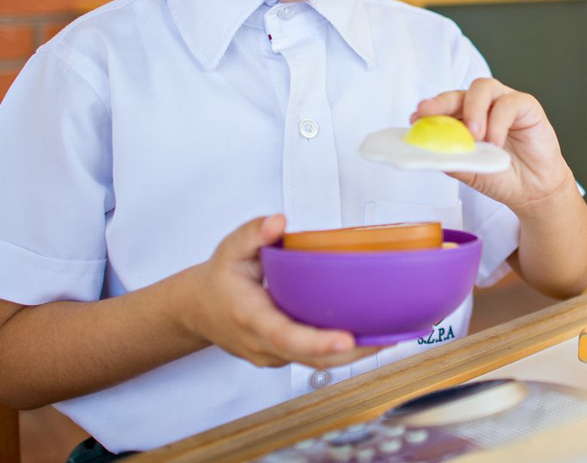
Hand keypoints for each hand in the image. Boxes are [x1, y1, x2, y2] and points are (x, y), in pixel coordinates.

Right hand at [173, 214, 380, 368]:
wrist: (196, 309)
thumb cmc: (219, 278)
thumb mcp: (230, 249)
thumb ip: (253, 233)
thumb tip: (278, 222)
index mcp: (250, 316)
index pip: (286, 336)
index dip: (318, 342)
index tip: (348, 340)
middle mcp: (262, 343)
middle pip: (310, 359)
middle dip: (352, 353)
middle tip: (388, 336)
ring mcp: (271, 355)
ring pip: (315, 364)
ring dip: (352, 356)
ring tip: (389, 336)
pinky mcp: (281, 357)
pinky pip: (312, 360)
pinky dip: (340, 353)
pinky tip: (368, 336)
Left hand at [412, 78, 577, 215]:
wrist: (533, 190)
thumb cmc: (501, 177)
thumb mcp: (470, 172)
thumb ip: (452, 159)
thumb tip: (428, 152)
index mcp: (465, 119)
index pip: (444, 106)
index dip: (430, 109)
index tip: (415, 118)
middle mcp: (483, 106)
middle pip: (460, 92)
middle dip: (442, 101)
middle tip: (429, 113)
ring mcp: (505, 103)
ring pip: (484, 88)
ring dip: (473, 109)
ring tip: (473, 135)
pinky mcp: (527, 106)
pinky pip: (509, 103)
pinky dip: (498, 122)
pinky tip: (495, 142)